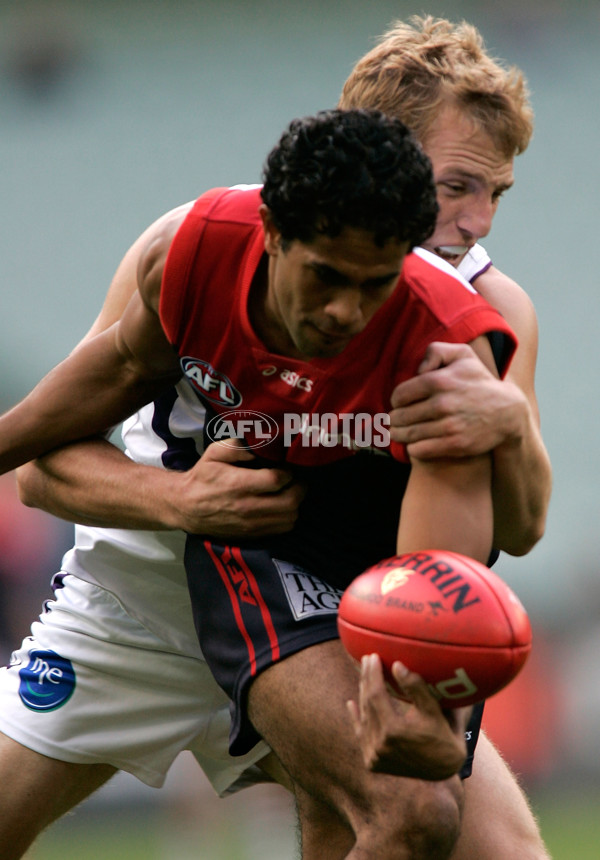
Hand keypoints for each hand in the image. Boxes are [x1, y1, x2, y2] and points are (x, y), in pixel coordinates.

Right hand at [170, 438, 304, 535]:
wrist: (186, 507)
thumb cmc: (202, 477)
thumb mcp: (215, 453)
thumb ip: (238, 446)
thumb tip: (261, 447)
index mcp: (238, 484)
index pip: (277, 480)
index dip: (288, 472)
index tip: (286, 468)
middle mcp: (247, 507)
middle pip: (290, 502)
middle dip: (299, 488)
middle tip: (295, 480)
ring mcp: (251, 524)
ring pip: (290, 517)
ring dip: (295, 504)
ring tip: (288, 492)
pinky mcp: (252, 534)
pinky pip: (282, 529)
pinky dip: (288, 517)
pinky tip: (281, 506)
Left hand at [346, 654, 470, 780]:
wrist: (443, 770)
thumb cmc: (442, 734)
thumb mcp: (433, 710)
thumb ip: (416, 687)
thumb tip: (397, 665)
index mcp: (394, 731)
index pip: (376, 695)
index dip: (373, 674)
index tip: (372, 656)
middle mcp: (380, 746)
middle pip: (367, 704)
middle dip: (366, 679)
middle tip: (366, 659)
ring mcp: (374, 756)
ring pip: (364, 718)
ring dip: (363, 695)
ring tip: (364, 675)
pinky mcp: (372, 763)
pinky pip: (361, 735)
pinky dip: (356, 718)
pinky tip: (351, 702)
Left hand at [390, 342, 527, 458]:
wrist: (508, 412)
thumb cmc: (480, 382)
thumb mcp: (463, 355)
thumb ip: (436, 351)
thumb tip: (418, 370)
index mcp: (439, 381)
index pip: (399, 395)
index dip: (396, 401)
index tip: (400, 404)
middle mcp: (443, 404)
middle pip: (400, 417)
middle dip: (394, 419)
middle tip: (394, 421)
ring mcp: (449, 426)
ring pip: (407, 435)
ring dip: (399, 435)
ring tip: (398, 433)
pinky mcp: (455, 445)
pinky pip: (419, 450)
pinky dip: (412, 448)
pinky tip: (414, 443)